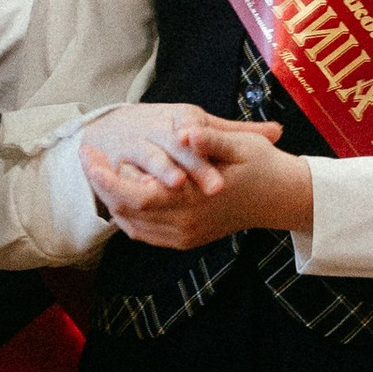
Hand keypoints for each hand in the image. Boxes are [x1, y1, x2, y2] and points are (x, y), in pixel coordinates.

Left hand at [80, 105, 309, 251]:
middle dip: (101, 183)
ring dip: (111, 197)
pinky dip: (127, 213)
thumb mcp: (242, 145)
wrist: (283, 198)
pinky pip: (144, 232)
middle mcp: (185, 225)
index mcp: (194, 201)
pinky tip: (123, 189)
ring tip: (101, 168)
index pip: (134, 196)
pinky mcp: (186, 239)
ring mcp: (184, 236)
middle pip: (125, 211)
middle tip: (90, 154)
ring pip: (130, 224)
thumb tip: (183, 132)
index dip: (104, 178)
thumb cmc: (263, 165)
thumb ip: (210, 139)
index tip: (90, 152)